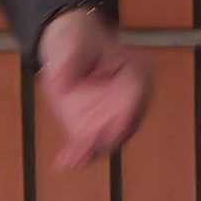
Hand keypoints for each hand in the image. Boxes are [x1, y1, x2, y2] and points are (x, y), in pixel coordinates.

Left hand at [36, 6, 152, 169]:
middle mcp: (132, 99)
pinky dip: (80, 154)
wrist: (70, 43)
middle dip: (104, 140)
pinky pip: (91, 144)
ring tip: (71, 159)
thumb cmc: (77, 38)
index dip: (124, 116)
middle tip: (85, 150)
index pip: (136, 96)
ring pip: (107, 139)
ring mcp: (115, 116)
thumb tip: (62, 85)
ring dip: (90, 151)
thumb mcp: (73, 45)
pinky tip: (65, 161)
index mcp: (137, 73)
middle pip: (123, 126)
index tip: (111, 128)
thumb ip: (70, 66)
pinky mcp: (97, 126)